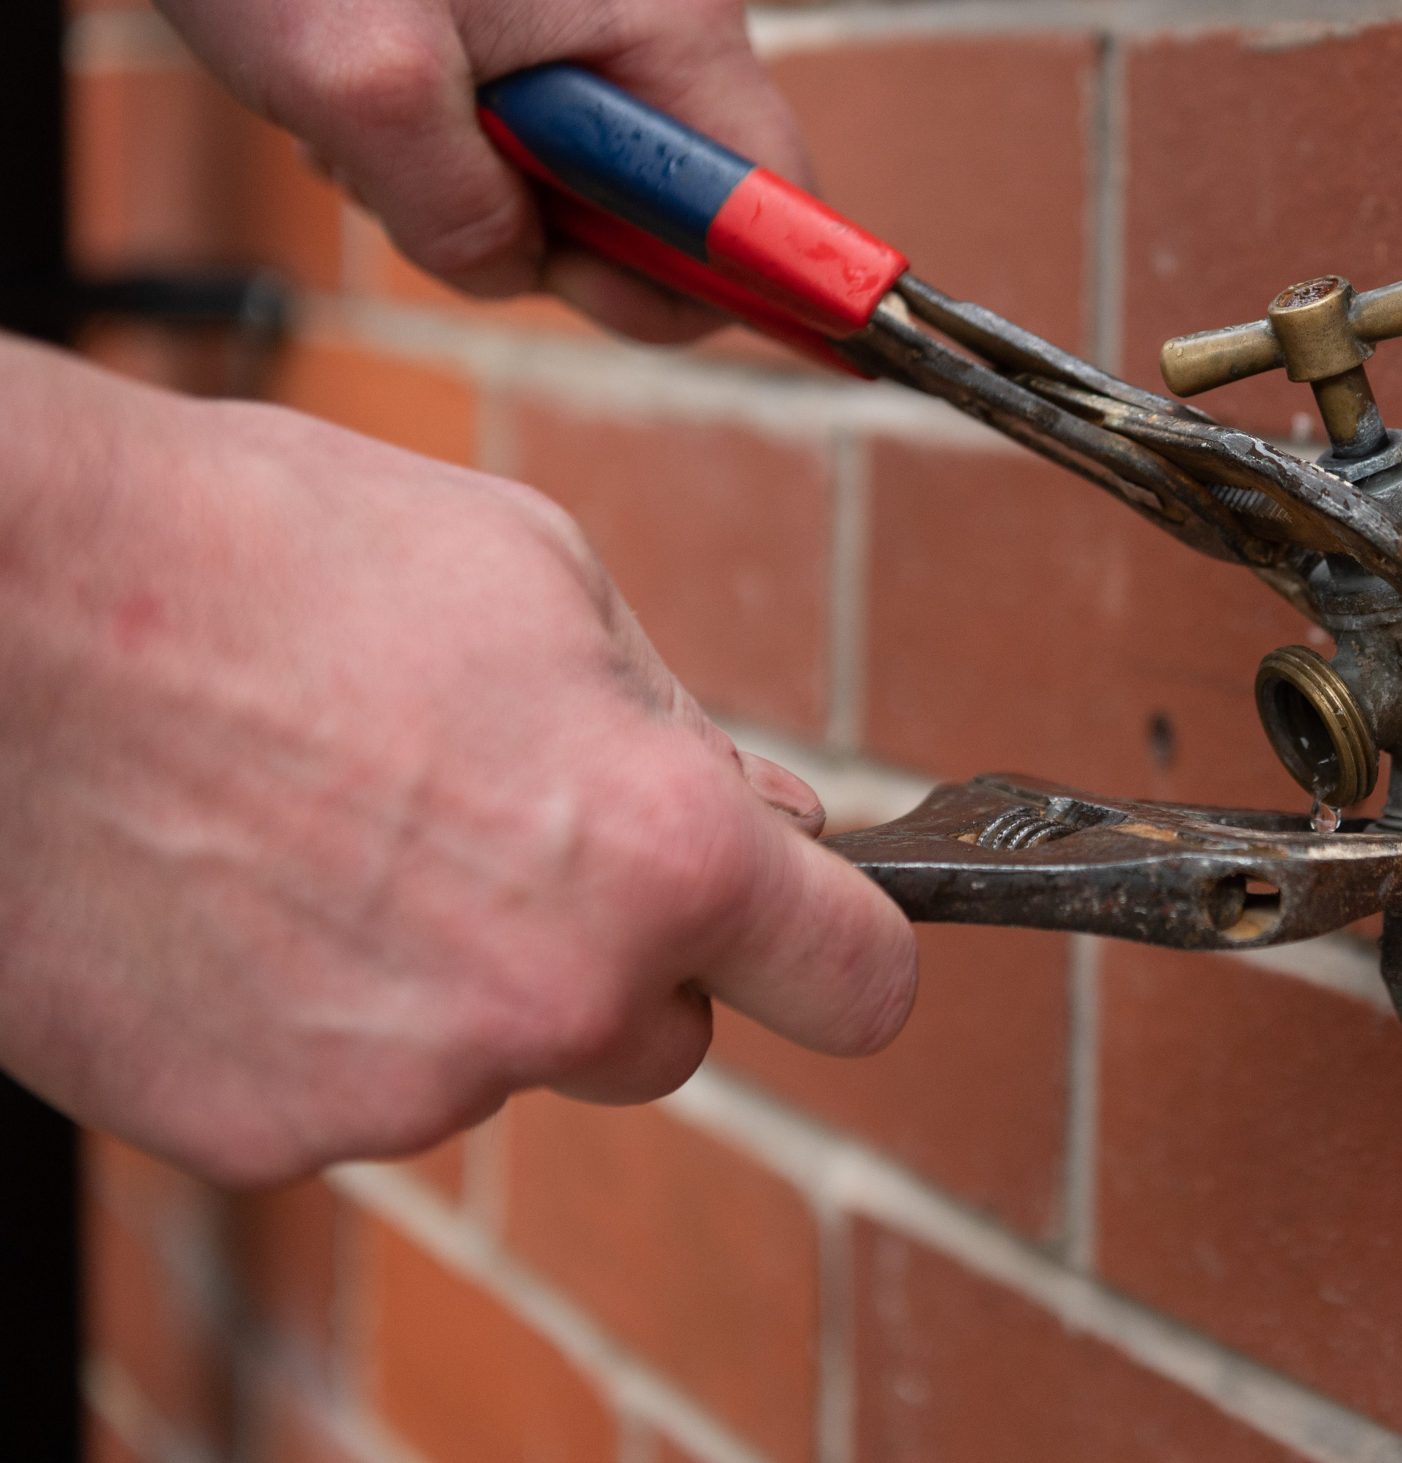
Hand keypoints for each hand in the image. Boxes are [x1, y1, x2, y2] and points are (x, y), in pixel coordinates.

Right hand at [0, 341, 914, 1185]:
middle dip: (629, 949)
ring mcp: (403, 1089)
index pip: (857, 982)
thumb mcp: (545, 578)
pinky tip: (255, 896)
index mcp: (658, 854)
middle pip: (669, 1031)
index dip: (842, 945)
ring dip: (471, 978)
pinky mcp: (263, 1134)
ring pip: (508, 1060)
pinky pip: (364, 1092)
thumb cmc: (266, 556)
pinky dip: (335, 1018)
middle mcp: (553, 1000)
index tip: (820, 929)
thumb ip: (679, 733)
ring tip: (338, 830)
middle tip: (509, 826)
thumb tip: (769, 822)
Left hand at [55, 0, 811, 341]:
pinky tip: (366, 97)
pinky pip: (527, 125)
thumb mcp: (365, 96)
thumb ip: (462, 219)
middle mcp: (661, 8)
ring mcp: (595, 0)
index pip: (779, 203)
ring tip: (371, 129)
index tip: (581, 290)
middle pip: (673, 203)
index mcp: (671, 19)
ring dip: (477, 190)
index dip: (714, 287)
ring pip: (582, 173)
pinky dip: (445, 143)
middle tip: (434, 197)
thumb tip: (518, 271)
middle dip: (556, 237)